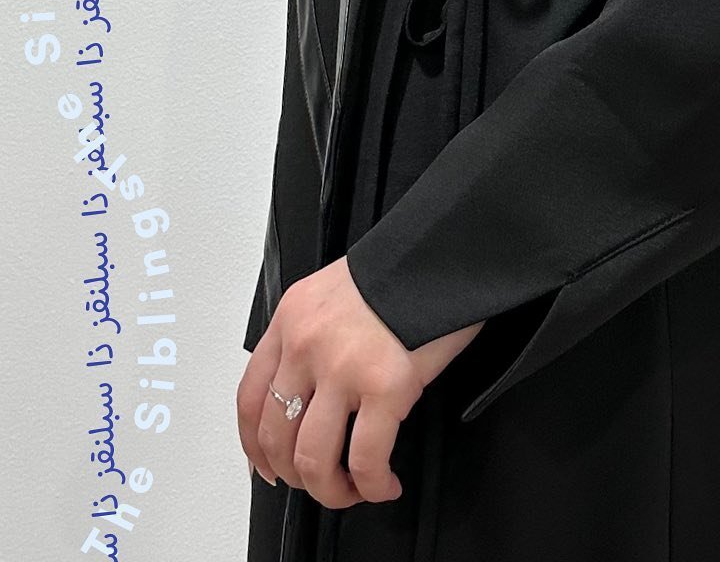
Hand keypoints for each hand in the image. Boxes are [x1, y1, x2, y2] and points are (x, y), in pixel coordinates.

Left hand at [236, 255, 483, 507]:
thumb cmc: (404, 269)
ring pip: (313, 457)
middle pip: (276, 435)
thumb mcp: (338, 291)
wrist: (446, 251)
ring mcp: (342, 366)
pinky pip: (365, 458)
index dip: (255, 445)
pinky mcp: (386, 385)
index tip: (269, 466)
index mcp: (292, 319)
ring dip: (331, 490)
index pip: (251, 396)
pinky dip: (372, 484)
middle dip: (297, 475)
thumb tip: (315, 390)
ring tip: (354, 491)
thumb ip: (317, 334)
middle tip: (321, 483)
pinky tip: (385, 484)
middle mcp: (306, 344)